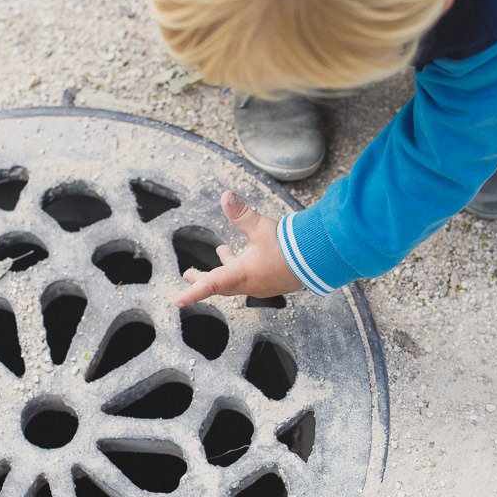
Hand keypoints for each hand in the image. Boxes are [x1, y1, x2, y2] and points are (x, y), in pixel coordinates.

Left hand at [175, 191, 302, 306]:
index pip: (211, 284)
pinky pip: (252, 277)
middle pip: (220, 284)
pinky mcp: (275, 282)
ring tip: (221, 251)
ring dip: (225, 267)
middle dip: (203, 278)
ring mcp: (263, 285)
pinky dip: (243, 267)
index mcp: (241, 274)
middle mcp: (250, 284)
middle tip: (188, 275)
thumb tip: (226, 196)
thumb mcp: (261, 227)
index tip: (177, 301)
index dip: (193, 292)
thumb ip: (241, 213)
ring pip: (237, 279)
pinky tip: (249, 255)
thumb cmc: (290, 246)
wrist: (319, 259)